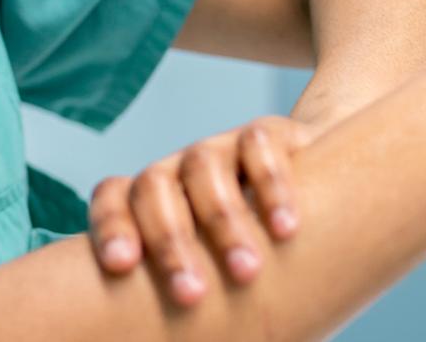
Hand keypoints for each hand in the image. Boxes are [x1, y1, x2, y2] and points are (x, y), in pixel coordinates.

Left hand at [87, 116, 317, 306]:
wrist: (321, 189)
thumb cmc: (247, 250)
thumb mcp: (212, 271)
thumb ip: (188, 296)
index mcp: (151, 198)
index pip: (113, 197)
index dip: (111, 225)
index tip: (120, 267)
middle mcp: (178, 168)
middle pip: (154, 186)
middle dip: (169, 242)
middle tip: (190, 295)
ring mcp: (221, 147)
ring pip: (203, 168)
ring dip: (221, 221)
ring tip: (246, 272)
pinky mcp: (268, 134)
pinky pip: (258, 146)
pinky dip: (271, 185)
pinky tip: (286, 229)